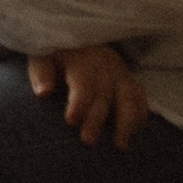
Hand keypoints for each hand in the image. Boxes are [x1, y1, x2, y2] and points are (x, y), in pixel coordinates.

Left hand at [32, 44, 149, 148]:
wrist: (80, 36)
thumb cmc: (57, 53)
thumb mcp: (42, 54)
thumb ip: (41, 72)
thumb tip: (43, 93)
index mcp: (82, 60)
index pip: (83, 82)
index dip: (79, 102)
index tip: (71, 121)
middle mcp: (105, 67)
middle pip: (104, 95)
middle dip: (97, 119)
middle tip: (88, 141)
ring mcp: (120, 74)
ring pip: (130, 98)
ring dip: (127, 123)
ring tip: (120, 146)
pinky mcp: (129, 82)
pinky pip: (140, 98)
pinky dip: (140, 116)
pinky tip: (133, 134)